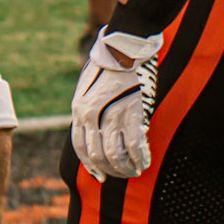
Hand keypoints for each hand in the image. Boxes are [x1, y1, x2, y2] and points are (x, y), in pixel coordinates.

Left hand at [71, 28, 163, 179]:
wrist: (123, 47)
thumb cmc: (109, 65)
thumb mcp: (90, 88)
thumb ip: (91, 109)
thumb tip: (97, 131)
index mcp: (79, 109)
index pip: (80, 148)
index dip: (91, 165)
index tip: (100, 176)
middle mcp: (91, 116)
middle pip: (98, 155)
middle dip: (110, 171)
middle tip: (121, 175)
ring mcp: (110, 116)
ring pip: (115, 156)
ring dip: (125, 169)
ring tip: (135, 172)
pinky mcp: (131, 114)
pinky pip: (134, 147)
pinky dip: (139, 159)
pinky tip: (144, 163)